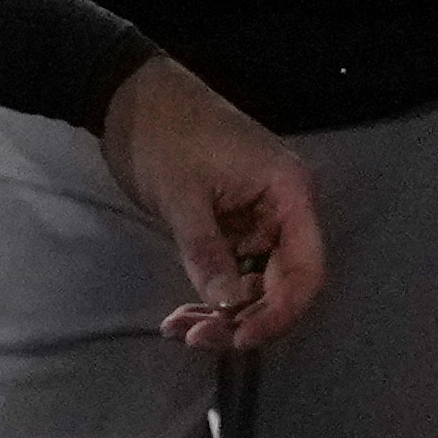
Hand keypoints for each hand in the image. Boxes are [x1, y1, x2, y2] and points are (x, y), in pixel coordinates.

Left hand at [99, 56, 327, 350]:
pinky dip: (211, 296)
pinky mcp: (235, 225)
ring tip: (178, 329)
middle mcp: (284, 208)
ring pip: (257, 284)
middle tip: (194, 338)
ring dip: (223, 314)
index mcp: (289, 192)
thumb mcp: (181, 197)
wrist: (131, 98)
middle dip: (243, 318)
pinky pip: (234, 272)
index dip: (281, 311)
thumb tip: (227, 306)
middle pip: (283, 283)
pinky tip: (181, 315)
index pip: (306, 268)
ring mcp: (260, 218)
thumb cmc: (163, 135)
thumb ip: (207, 252)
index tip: (241, 338)